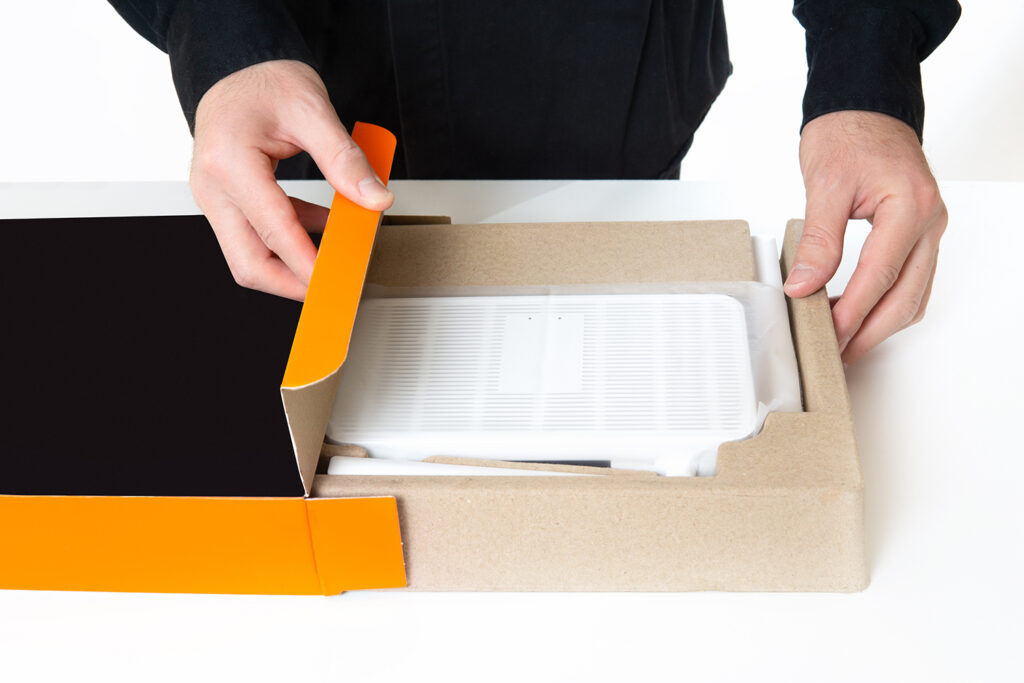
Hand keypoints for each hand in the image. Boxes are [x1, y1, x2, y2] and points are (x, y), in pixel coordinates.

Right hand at [190, 59, 393, 299]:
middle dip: (293, 284)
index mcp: (229, 163)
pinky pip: (256, 235)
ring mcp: (214, 198)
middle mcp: (212, 187)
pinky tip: (325, 229)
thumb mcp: (312, 110)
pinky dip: (290, 241)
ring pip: (249, 256)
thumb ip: (344, 160)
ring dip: (294, 264)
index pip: (273, 232)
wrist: (235, 65)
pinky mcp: (225, 201)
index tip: (338, 283)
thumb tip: (374, 200)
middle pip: (248, 263)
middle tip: (337, 289)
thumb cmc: (264, 80)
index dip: (308, 265)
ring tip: (341, 258)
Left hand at [786, 110, 947, 364]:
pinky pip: (912, 280)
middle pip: (906, 296)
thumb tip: (804, 285)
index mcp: (910, 206)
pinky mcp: (920, 232)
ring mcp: (930, 228)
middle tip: (836, 354)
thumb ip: (817, 240)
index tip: (828, 336)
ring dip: (880, 323)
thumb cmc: (848, 134)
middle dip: (870, 331)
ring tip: (843, 341)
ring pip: (914, 294)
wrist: (865, 106)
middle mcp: (930, 221)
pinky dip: (886, 303)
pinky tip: (856, 314)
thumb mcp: (824, 184)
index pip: (880, 276)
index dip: (852, 312)